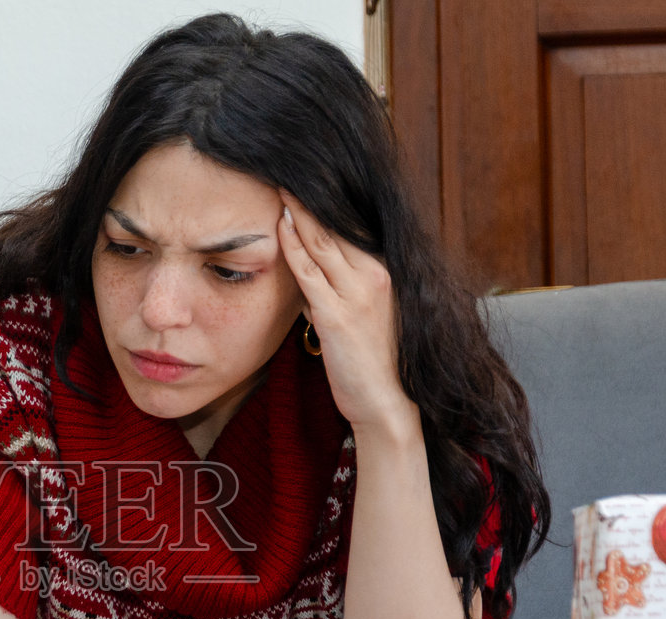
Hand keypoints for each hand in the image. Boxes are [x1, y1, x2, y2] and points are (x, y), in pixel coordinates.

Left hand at [278, 192, 415, 432]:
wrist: (387, 402)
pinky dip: (293, 246)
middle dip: (309, 196)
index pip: (351, 226)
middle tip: (286, 169)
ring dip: (297, 212)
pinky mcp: (338, 314)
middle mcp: (375, 275)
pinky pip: (310, 272)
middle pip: (335, 225)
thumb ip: (338, 291)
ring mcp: (358, 293)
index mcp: (385, 272)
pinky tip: (278, 226)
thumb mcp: (362, 316)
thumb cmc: (373, 363)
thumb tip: (308, 274)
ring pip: (322, 241)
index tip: (305, 179)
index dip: (326, 202)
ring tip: (278, 185)